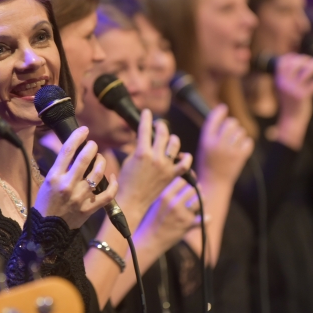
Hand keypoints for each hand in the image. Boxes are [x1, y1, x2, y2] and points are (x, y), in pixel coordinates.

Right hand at [34, 127, 117, 228]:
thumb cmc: (45, 204)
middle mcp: (68, 186)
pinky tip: (112, 177)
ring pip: (98, 173)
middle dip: (92, 147)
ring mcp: (80, 197)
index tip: (84, 129)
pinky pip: (108, 193)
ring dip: (102, 162)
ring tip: (100, 159)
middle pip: (85, 158)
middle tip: (93, 144)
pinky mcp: (90, 208)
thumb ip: (60, 167)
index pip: (67, 150)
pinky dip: (113, 183)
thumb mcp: (47, 182)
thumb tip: (74, 149)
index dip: (78, 136)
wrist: (47, 232)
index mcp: (54, 177)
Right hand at [117, 109, 192, 224]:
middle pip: (163, 133)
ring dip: (172, 139)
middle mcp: (156, 158)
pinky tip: (181, 155)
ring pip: (175, 143)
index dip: (146, 117)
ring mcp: (166, 166)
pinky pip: (185, 163)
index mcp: (141, 152)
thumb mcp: (129, 160)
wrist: (133, 201)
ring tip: (168, 139)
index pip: (145, 128)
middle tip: (158, 125)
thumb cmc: (126, 181)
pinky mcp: (172, 175)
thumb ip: (138, 148)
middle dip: (160, 126)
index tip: (147, 112)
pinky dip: (185, 157)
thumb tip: (143, 137)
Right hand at [135, 177, 200, 252]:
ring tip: (196, 205)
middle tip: (192, 196)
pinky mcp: (188, 226)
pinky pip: (204, 218)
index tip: (186, 185)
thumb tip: (181, 180)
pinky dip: (206, 218)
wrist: (148, 240)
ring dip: (200, 202)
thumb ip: (167, 190)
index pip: (182, 179)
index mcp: (165, 195)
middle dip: (195, 191)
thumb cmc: (150, 219)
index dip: (186, 181)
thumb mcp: (155, 201)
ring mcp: (182, 214)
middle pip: (193, 188)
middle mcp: (174, 203)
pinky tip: (205, 217)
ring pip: (201, 200)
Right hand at [197, 104, 253, 186]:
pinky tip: (240, 147)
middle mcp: (218, 144)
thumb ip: (211, 133)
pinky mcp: (241, 157)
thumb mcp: (203, 147)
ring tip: (233, 142)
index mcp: (206, 141)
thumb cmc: (207, 163)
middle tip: (230, 130)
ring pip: (241, 131)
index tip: (223, 108)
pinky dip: (245, 143)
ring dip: (238, 134)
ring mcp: (230, 151)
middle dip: (231, 124)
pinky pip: (248, 141)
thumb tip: (222, 116)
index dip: (219, 112)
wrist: (214, 183)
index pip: (214, 120)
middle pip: (231, 123)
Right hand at [275, 54, 312, 148]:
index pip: (282, 63)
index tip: (298, 57)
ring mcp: (293, 89)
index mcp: (278, 81)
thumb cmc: (289, 103)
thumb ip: (287, 78)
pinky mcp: (303, 96)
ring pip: (306, 71)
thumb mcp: (283, 89)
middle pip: (295, 64)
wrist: (290, 119)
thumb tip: (296, 64)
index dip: (291, 57)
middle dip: (304, 59)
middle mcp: (284, 83)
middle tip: (312, 60)